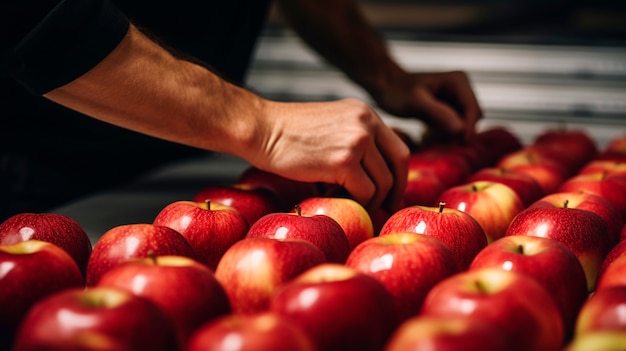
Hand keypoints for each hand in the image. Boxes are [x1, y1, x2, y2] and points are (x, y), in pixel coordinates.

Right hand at [250, 98, 409, 212]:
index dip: (398, 175)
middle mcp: (366, 124)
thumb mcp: (331, 125)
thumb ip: (353, 140)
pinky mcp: (344, 162)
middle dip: (393, 191)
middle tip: (383, 208)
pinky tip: (332, 198)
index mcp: (365, 114)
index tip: (391, 193)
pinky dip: (353, 203)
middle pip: (399, 164)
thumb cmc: (287, 133)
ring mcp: (357, 141)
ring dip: (368, 200)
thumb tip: (374, 174)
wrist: (261, 128)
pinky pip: (364, 193)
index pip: (398, 148)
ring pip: (382, 183)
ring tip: (345, 201)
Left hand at [372, 70, 481, 141]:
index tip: (460, 144)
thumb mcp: (416, 103)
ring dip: (454, 134)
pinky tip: (431, 137)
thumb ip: (438, 113)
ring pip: (464, 123)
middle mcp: (461, 88)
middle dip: (461, 131)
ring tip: (434, 140)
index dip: (469, 128)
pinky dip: (447, 134)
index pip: (473, 109)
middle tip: (443, 145)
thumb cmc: (397, 92)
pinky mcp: (449, 109)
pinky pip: (455, 126)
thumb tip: (461, 128)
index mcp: (458, 81)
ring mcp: (456, 99)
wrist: (385, 87)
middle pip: (472, 117)